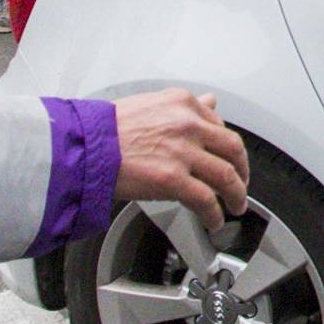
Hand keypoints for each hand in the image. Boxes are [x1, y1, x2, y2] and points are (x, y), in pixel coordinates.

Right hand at [112, 90, 249, 233]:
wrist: (80, 147)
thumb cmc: (104, 129)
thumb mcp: (151, 104)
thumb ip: (183, 107)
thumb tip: (210, 102)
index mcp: (183, 103)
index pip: (219, 125)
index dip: (227, 147)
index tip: (228, 158)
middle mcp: (188, 124)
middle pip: (232, 149)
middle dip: (242, 170)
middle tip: (241, 184)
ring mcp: (182, 152)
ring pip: (226, 176)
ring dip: (236, 195)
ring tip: (235, 206)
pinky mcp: (172, 179)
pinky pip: (205, 200)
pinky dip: (214, 214)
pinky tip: (214, 221)